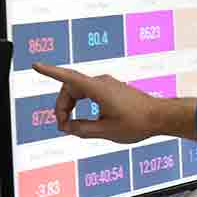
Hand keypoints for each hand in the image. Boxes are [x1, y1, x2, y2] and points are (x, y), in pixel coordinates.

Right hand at [32, 63, 196, 143]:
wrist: (159, 116)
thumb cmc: (137, 122)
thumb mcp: (105, 131)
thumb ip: (82, 129)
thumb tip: (67, 127)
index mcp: (97, 89)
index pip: (68, 78)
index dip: (50, 72)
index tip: (36, 66)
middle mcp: (100, 83)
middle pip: (70, 89)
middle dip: (62, 106)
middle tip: (64, 126)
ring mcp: (106, 85)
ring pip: (78, 91)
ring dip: (71, 106)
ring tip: (72, 125)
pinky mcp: (111, 89)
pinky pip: (88, 93)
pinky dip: (81, 104)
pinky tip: (85, 120)